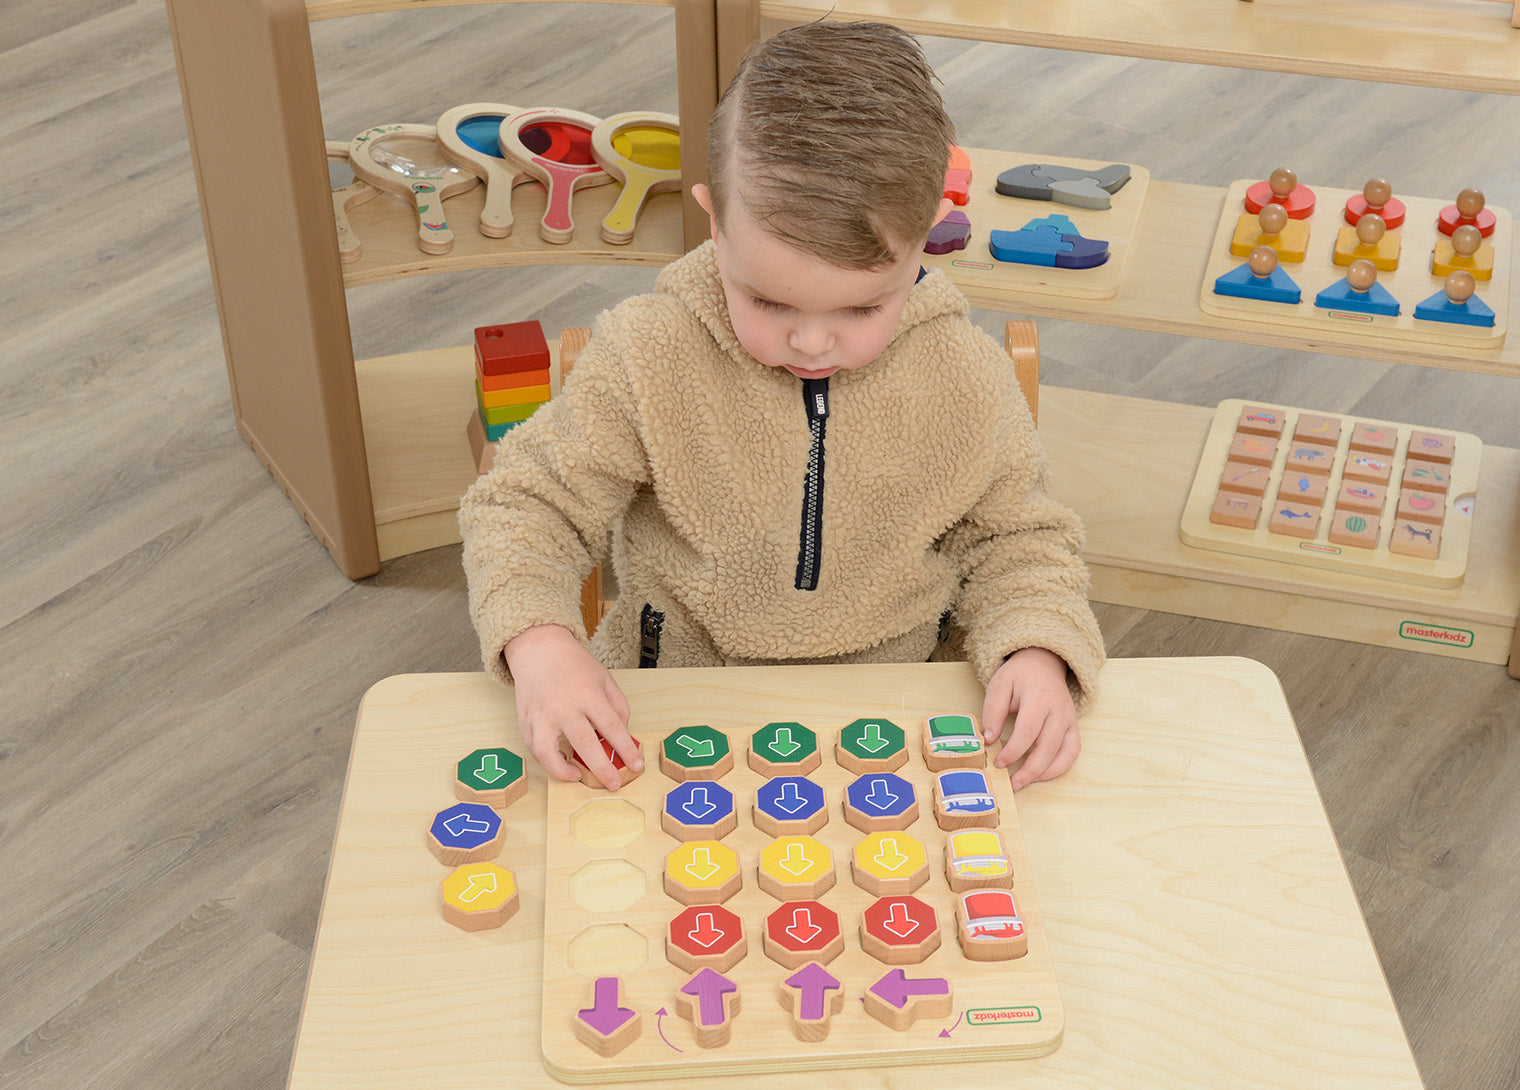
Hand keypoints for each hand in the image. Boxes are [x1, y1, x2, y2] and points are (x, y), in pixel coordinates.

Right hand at [502, 624, 640, 788]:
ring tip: (579, 777)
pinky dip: (547, 762)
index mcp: (588, 694)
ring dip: (563, 771)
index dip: (625, 749)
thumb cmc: (574, 665)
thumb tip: (623, 736)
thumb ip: (618, 706)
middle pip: (584, 744)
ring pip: (548, 752)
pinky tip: (561, 764)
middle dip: (602, 768)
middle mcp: (563, 706)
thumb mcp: (605, 679)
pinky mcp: (525, 721)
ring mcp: (541, 715)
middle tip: (614, 783)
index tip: (636, 764)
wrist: (540, 651)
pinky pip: (534, 749)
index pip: (611, 727)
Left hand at [981, 647, 1079, 790]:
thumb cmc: (1019, 676)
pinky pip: (1073, 752)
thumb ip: (992, 711)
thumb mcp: (999, 685)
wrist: (1043, 663)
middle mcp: (1058, 710)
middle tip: (1012, 783)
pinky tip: (1041, 775)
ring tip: (1024, 782)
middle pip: (1048, 746)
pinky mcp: (1073, 727)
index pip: (1028, 730)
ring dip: (1045, 773)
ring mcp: (1069, 720)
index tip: (998, 762)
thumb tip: (988, 739)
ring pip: (1064, 753)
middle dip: (1029, 769)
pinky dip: (1060, 767)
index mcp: (1038, 697)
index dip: (1013, 750)